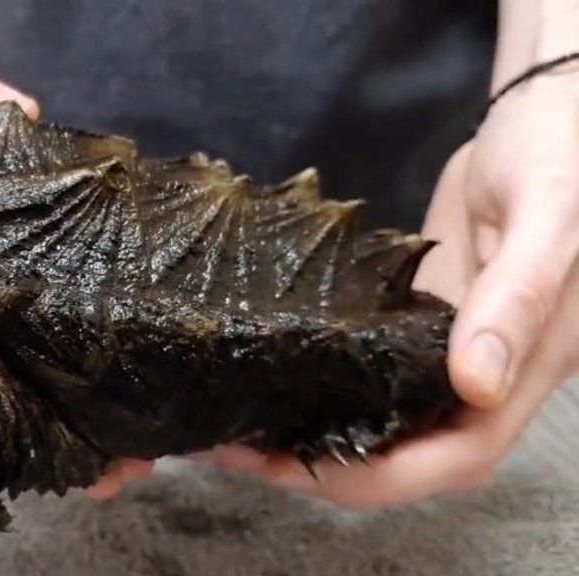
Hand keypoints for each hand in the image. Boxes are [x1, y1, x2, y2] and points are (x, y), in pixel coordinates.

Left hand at [89, 73, 578, 503]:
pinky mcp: (425, 317)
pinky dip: (328, 383)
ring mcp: (456, 346)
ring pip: (391, 418)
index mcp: (533, 365)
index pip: (459, 455)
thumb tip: (476, 385)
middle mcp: (496, 373)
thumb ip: (515, 296)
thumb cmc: (561, 149)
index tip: (293, 467)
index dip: (379, 475)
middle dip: (328, 465)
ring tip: (243, 423)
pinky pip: (377, 369)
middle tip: (241, 449)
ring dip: (321, 431)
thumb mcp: (547, 214)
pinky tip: (275, 369)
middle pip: (415, 454)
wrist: (547, 104)